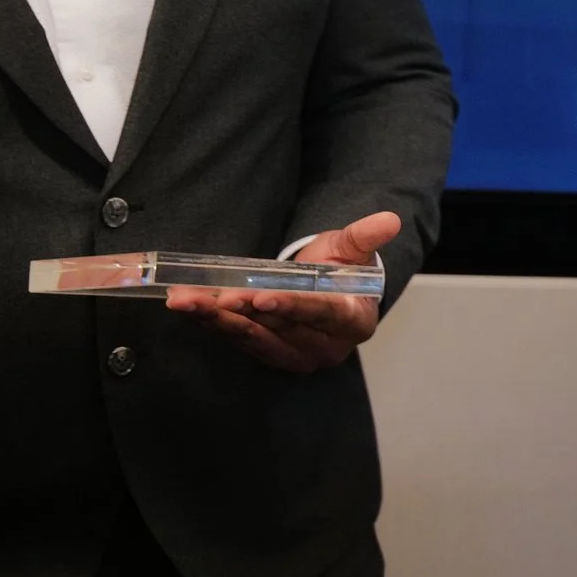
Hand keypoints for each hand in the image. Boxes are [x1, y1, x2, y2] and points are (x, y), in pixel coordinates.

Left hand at [165, 212, 397, 372]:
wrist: (327, 296)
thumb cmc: (340, 272)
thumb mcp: (352, 250)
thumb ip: (365, 238)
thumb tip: (390, 220)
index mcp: (353, 321)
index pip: (321, 313)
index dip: (291, 306)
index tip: (262, 297)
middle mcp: (324, 347)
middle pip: (280, 327)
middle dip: (244, 311)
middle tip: (213, 296)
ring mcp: (295, 356)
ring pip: (252, 337)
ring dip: (216, 320)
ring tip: (186, 303)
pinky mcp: (268, 355)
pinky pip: (236, 341)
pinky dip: (210, 324)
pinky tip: (187, 308)